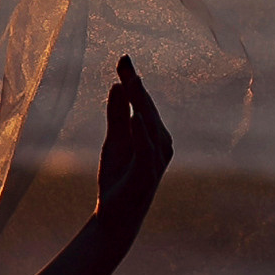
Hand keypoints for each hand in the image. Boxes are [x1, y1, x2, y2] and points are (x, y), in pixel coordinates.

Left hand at [95, 56, 172, 237]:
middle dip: (135, 85)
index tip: (122, 58)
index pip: (142, 102)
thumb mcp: (114, 141)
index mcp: (154, 133)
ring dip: (140, 103)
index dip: (132, 80)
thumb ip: (116, 115)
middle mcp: (161, 143)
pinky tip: (135, 116)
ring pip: (149, 125)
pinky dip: (142, 132)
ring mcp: (156, 158)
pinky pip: (146, 149)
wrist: (115, 217)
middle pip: (147, 108)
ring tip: (131, 81)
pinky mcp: (148, 174)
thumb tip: (117, 85)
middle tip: (124, 62)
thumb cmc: (118, 178)